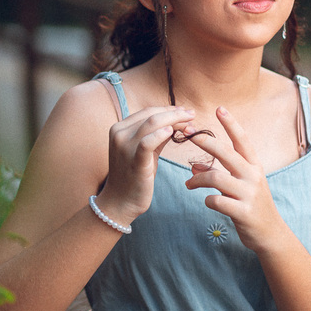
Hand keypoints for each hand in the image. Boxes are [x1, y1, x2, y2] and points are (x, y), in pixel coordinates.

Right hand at [96, 106, 194, 223]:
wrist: (120, 201)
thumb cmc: (134, 176)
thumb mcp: (144, 151)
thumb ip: (156, 135)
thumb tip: (175, 122)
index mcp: (119, 128)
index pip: (147, 111)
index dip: (168, 109)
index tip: (185, 111)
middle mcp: (119, 133)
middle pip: (151, 114)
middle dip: (175, 112)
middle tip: (192, 114)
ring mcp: (124, 146)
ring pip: (152, 123)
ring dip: (174, 119)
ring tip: (190, 122)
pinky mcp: (133, 160)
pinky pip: (148, 142)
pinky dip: (161, 134)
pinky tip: (173, 132)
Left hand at [181, 106, 286, 251]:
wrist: (270, 234)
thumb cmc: (251, 205)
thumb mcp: (239, 186)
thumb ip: (219, 173)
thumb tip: (194, 165)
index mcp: (254, 166)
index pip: (242, 140)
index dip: (231, 124)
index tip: (219, 108)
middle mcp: (253, 176)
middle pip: (226, 153)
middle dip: (205, 141)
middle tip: (187, 134)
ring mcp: (249, 194)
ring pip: (216, 178)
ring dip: (198, 179)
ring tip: (189, 184)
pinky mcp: (243, 212)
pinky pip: (217, 201)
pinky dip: (207, 200)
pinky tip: (206, 202)